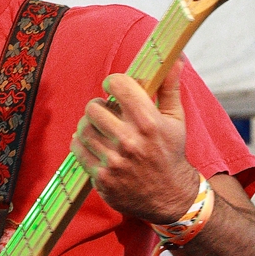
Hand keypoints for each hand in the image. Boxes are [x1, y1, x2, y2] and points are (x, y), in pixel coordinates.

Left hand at [72, 66, 199, 225]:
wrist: (170, 196)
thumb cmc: (171, 153)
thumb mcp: (176, 120)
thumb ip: (170, 88)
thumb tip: (175, 59)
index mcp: (149, 122)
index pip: (119, 86)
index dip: (113, 82)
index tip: (113, 87)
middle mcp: (130, 141)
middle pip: (94, 108)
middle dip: (98, 105)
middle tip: (104, 110)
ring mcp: (114, 162)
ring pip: (83, 129)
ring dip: (88, 125)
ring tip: (98, 127)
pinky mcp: (102, 178)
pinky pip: (78, 151)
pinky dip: (81, 143)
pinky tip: (92, 142)